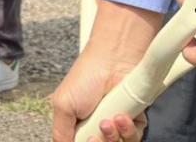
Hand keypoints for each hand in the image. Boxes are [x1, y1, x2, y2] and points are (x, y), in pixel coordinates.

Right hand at [52, 1, 159, 140]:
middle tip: (95, 131)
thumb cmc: (85, 77)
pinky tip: (121, 116)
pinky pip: (134, 139)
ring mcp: (115, 127)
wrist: (112, 61)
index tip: (86, 139)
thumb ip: (61, 133)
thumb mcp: (63, 106)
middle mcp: (96, 129)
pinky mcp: (134, 123)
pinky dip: (129, 131)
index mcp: (77, 126)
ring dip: (113, 137)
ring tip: (108, 119)